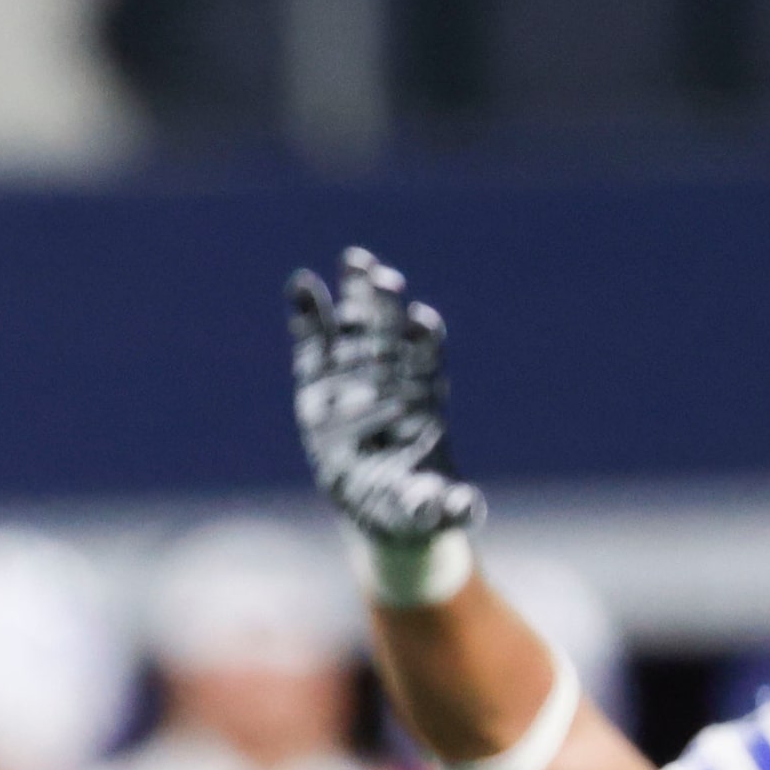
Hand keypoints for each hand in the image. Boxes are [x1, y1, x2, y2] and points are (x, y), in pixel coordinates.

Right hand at [287, 248, 485, 549]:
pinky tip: (301, 285)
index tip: (421, 322)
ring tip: (356, 258)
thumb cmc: (413, 505)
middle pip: (390, 333)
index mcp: (421, 402)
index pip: (425, 361)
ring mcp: (354, 377)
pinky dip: (308, 317)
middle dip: (388, 307)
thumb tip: (468, 510)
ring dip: (355, 294)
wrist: (382, 508)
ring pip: (356, 328)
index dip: (423, 341)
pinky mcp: (319, 385)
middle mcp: (390, 379)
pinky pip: (314, 347)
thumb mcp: (428, 511)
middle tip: (386, 279)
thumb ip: (445, 505)